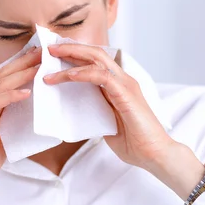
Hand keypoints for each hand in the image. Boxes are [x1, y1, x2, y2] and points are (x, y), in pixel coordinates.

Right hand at [0, 47, 41, 194]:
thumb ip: (14, 126)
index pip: (5, 79)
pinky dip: (12, 95)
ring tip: (40, 65)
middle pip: (4, 75)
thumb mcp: (2, 140)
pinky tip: (26, 92)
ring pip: (2, 85)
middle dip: (25, 61)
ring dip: (22, 73)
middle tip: (44, 50)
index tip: (40, 56)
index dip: (22, 66)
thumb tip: (35, 120)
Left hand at [43, 43, 174, 169]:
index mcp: (118, 86)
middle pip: (95, 53)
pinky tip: (68, 75)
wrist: (155, 155)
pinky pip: (102, 77)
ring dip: (72, 56)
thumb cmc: (134, 142)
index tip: (54, 56)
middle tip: (49, 49)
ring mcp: (126, 85)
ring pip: (97, 59)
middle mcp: (122, 80)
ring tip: (51, 58)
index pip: (94, 62)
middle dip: (70, 48)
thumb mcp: (106, 122)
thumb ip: (94, 111)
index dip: (74, 55)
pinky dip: (83, 73)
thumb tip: (74, 110)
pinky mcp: (126, 94)